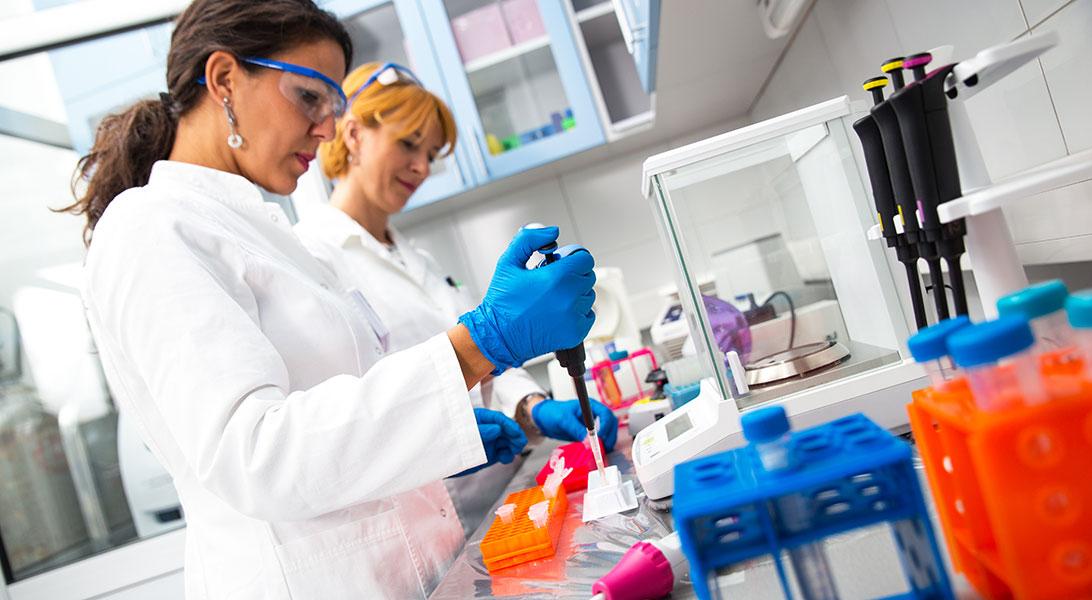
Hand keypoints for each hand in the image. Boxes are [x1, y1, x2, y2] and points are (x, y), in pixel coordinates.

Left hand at [452, 408, 527, 476]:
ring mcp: (490, 441)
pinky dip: (507, 455)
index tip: (516, 432)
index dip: (509, 425)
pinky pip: (503, 453)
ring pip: (508, 441)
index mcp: (480, 420)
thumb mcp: (465, 435)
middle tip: (519, 444)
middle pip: (507, 429)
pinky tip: (505, 458)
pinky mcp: (490, 454)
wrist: (441, 459)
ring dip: (513, 446)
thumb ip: (481, 431)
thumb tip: (497, 429)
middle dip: (515, 436)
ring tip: (513, 452)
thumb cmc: (449, 441)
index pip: (498, 419)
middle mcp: (487, 430)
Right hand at [458, 226, 594, 374]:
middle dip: (574, 275)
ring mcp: (573, 317)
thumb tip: (553, 232)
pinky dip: (577, 313)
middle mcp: (568, 297)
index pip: (585, 258)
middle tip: (553, 282)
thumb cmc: (502, 302)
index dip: (573, 258)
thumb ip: (530, 239)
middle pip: (588, 276)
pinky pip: (588, 316)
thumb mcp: (508, 262)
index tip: (562, 263)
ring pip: (589, 296)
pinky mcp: (575, 333)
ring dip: (576, 294)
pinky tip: (558, 313)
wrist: (498, 337)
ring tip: (553, 299)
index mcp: (556, 277)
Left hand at [531, 398, 618, 451]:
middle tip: (603, 447)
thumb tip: (588, 441)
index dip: (606, 426)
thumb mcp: (563, 420)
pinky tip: (596, 452)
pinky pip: (599, 440)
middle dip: (609, 436)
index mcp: (589, 406)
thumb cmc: (552, 413)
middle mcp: (593, 414)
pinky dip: (600, 446)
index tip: (600, 437)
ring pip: (607, 432)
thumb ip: (576, 429)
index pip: (605, 414)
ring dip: (607, 442)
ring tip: (601, 452)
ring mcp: (592, 424)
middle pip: (610, 423)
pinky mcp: (588, 434)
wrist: (544, 419)